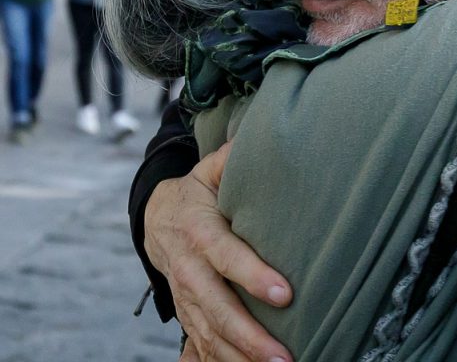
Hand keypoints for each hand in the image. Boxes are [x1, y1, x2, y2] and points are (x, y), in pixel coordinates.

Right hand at [145, 141, 292, 361]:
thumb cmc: (195, 193)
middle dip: (250, 336)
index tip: (285, 294)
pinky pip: (200, 344)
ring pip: (209, 334)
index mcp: (199, 231)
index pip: (228, 257)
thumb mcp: (209, 171)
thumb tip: (257, 135)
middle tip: (284, 355)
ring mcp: (185, 296)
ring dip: (240, 356)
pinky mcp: (186, 312)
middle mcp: (189, 269)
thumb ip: (231, 158)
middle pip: (218, 308)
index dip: (254, 276)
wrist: (154, 218)